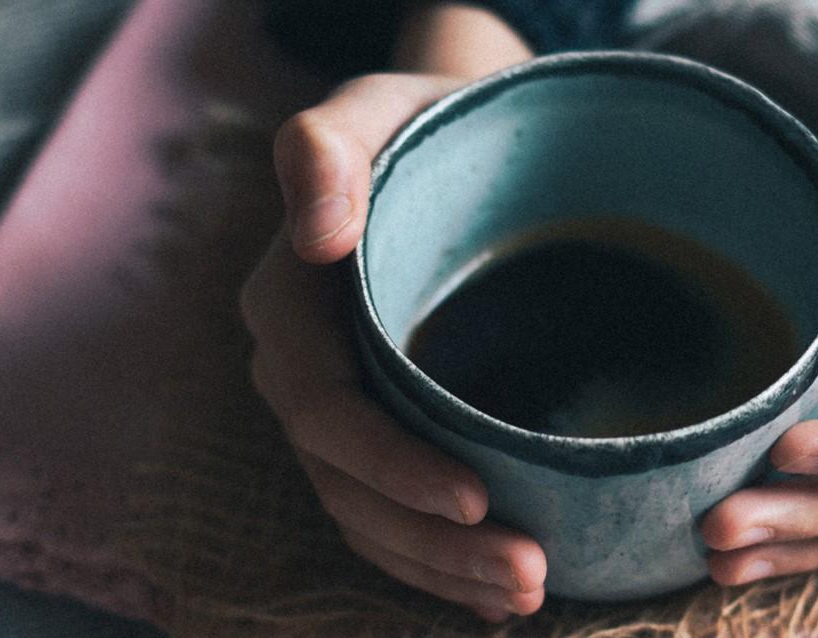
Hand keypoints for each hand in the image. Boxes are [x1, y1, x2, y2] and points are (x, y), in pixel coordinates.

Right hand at [240, 4, 542, 621]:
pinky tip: (497, 592)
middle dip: (429, 543)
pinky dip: (435, 561)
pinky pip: (385, 515)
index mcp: (288, 305)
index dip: (390, 464)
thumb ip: (329, 148)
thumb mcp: (378, 108)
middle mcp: (299, 368)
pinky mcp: (375, 432)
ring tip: (527, 595)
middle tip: (528, 575)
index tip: (477, 499)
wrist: (451, 147)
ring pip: (366, 514)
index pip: (321, 407)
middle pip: (345, 481)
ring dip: (439, 568)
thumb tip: (317, 232)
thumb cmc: (422, 125)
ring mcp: (335, 410)